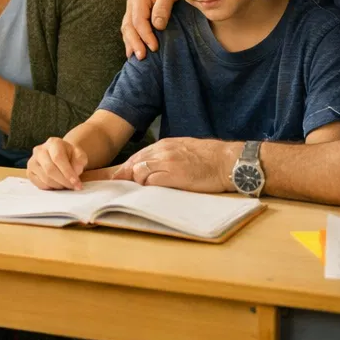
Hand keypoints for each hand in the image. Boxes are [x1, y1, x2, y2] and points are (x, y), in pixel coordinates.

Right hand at [28, 137, 87, 190]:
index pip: (58, 158)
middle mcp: (39, 150)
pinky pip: (39, 184)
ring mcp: (32, 161)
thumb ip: (80, 160)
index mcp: (53, 142)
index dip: (67, 172)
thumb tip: (75, 171)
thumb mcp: (79, 155)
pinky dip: (50, 188)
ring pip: (45, 178)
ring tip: (65, 185)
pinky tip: (57, 184)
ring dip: (58, 185)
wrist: (60, 155)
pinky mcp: (29, 172)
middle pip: (50, 169)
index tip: (76, 183)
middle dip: (63, 181)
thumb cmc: (70, 156)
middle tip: (73, 187)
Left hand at [110, 138, 238, 192]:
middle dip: (123, 177)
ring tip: (141, 193)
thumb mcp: (183, 149)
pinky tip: (152, 194)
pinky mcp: (174, 174)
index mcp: (164, 145)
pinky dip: (148, 188)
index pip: (136, 157)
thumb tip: (151, 167)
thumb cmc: (209, 157)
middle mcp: (162, 151)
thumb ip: (165, 155)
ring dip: (138, 184)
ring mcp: (167, 162)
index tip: (112, 179)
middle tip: (115, 189)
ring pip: (139, 172)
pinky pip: (152, 181)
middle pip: (133, 164)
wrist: (227, 160)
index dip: (123, 170)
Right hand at [121, 0, 179, 59]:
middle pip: (128, 26)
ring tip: (135, 57)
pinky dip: (131, 39)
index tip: (154, 47)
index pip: (138, 20)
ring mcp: (132, 8)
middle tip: (142, 57)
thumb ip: (163, 7)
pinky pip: (130, 27)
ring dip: (130, 43)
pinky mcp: (136, 12)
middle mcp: (132, 2)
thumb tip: (158, 26)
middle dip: (134, 42)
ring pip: (126, 28)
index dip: (145, 35)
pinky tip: (133, 49)